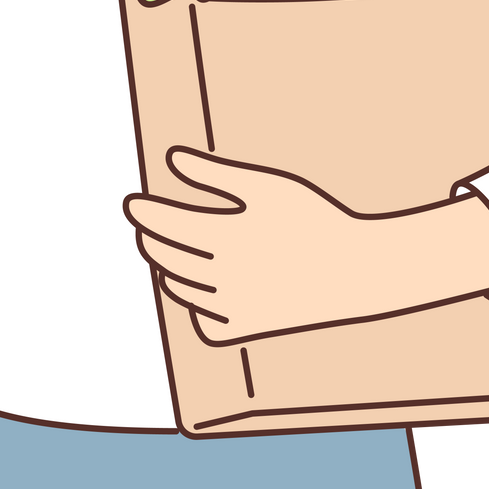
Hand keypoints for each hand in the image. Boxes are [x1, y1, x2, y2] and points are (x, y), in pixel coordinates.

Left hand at [124, 147, 378, 342]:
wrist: (358, 271)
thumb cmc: (314, 218)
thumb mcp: (266, 185)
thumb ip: (214, 173)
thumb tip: (171, 158)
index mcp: (226, 236)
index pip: (165, 226)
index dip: (144, 213)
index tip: (131, 203)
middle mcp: (223, 277)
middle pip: (166, 257)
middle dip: (150, 238)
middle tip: (143, 224)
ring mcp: (234, 308)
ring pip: (180, 289)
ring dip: (166, 268)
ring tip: (163, 251)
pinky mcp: (248, 330)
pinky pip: (203, 322)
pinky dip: (193, 306)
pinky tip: (196, 288)